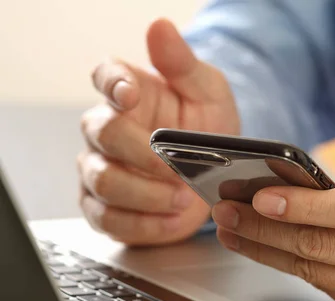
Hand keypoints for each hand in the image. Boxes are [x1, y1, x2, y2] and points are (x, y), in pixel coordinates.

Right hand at [78, 18, 238, 245]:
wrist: (217, 173)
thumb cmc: (207, 126)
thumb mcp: (208, 92)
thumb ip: (184, 65)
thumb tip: (160, 27)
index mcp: (128, 92)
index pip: (105, 76)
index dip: (114, 84)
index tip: (132, 95)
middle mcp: (106, 128)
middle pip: (103, 134)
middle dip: (143, 155)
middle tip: (180, 171)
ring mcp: (101, 169)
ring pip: (103, 182)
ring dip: (146, 195)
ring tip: (182, 199)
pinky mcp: (105, 207)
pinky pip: (109, 219)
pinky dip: (142, 224)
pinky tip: (170, 220)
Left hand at [211, 140, 334, 300]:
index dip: (302, 205)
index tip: (261, 195)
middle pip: (322, 245)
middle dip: (265, 228)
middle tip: (226, 211)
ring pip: (316, 271)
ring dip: (267, 250)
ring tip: (233, 229)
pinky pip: (327, 287)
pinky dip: (292, 268)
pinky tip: (268, 250)